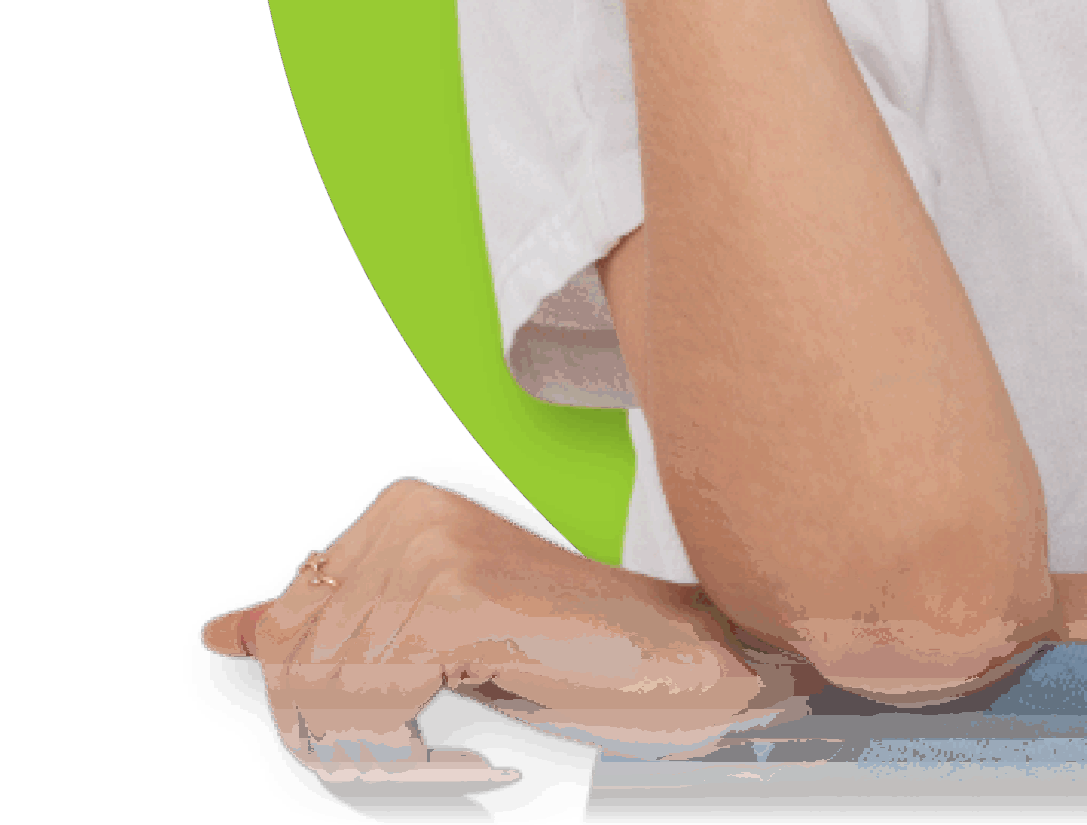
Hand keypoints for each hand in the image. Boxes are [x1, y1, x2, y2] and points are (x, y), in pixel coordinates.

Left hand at [201, 479, 828, 784]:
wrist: (673, 659)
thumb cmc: (563, 655)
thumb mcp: (430, 639)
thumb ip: (331, 628)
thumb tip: (226, 628)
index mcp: (396, 510)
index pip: (282, 639)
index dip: (324, 719)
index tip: (401, 737)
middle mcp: (405, 513)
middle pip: (292, 676)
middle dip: (349, 747)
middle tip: (434, 759)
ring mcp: (429, 550)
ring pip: (322, 703)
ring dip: (384, 762)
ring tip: (458, 752)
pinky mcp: (452, 600)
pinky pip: (363, 714)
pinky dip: (409, 759)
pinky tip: (474, 750)